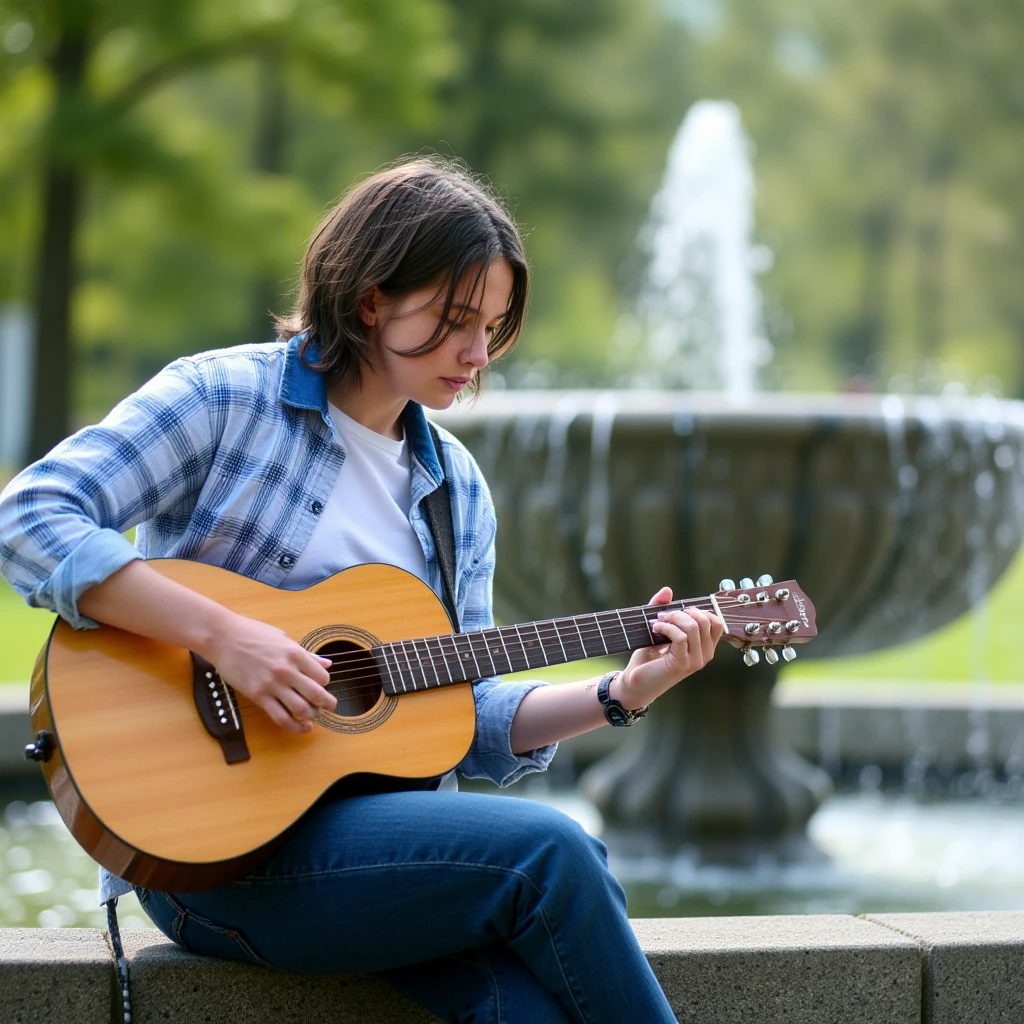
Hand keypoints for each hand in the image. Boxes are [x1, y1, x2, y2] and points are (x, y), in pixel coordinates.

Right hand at [203, 613, 336, 732]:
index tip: (322, 686)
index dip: (325, 683)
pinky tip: (301, 727)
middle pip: (316, 694)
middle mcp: (286, 670)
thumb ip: (306, 654)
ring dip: (312, 716)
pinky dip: (294, 726)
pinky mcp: (257, 695)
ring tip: (315, 717)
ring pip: (300, 708)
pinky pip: (280, 717)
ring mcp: (271, 684)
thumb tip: (327, 663)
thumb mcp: (284, 639)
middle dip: (327, 704)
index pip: (322, 676)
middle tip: (331, 707)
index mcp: (295, 653)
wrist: (223, 638)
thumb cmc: (253, 634)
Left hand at [614, 587, 724, 709]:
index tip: (678, 612)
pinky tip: (655, 628)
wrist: (636, 681)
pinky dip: (666, 628)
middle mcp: (705, 655)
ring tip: (656, 622)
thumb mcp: (660, 630)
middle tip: (662, 615)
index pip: (717, 622)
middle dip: (682, 612)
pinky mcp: (682, 665)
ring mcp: (695, 661)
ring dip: (673, 618)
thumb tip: (667, 590)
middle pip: (705, 621)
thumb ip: (664, 609)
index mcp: (704, 647)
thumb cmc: (649, 657)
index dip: (699, 611)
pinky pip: (681, 637)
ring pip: (694, 627)